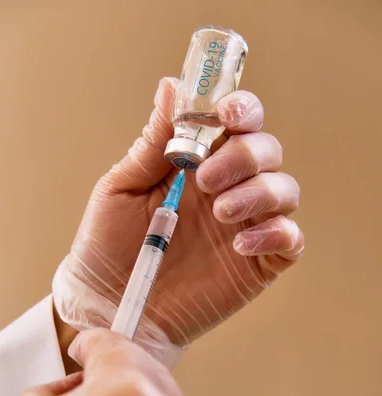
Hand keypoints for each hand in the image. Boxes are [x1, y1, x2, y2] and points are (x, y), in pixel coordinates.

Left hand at [53, 78, 303, 365]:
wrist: (111, 305)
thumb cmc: (108, 246)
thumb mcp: (122, 189)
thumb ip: (152, 144)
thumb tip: (172, 86)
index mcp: (197, 164)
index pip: (237, 122)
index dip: (241, 108)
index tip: (226, 114)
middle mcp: (227, 190)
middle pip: (267, 151)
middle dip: (245, 156)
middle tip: (206, 181)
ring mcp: (245, 226)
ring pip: (285, 190)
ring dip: (258, 192)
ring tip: (219, 212)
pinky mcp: (257, 263)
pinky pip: (290, 240)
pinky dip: (276, 233)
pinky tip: (240, 245)